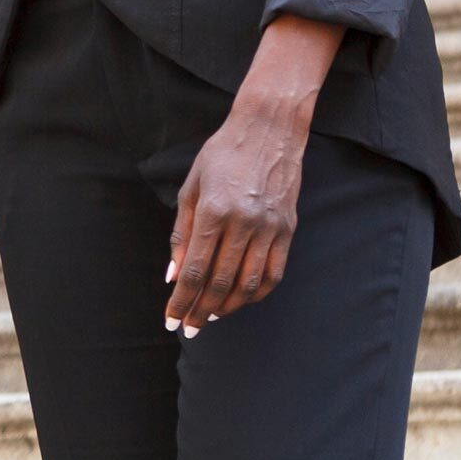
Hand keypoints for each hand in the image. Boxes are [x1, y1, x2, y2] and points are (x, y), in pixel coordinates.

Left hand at [162, 12, 339, 334]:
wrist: (268, 131)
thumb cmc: (221, 155)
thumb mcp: (191, 187)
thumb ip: (181, 234)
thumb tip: (173, 275)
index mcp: (213, 210)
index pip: (195, 269)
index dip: (182, 299)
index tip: (172, 320)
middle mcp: (243, 222)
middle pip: (220, 281)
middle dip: (201, 310)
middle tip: (189, 328)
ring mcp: (269, 227)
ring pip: (248, 283)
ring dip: (228, 306)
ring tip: (210, 317)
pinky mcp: (288, 229)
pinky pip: (273, 273)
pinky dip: (256, 293)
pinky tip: (240, 300)